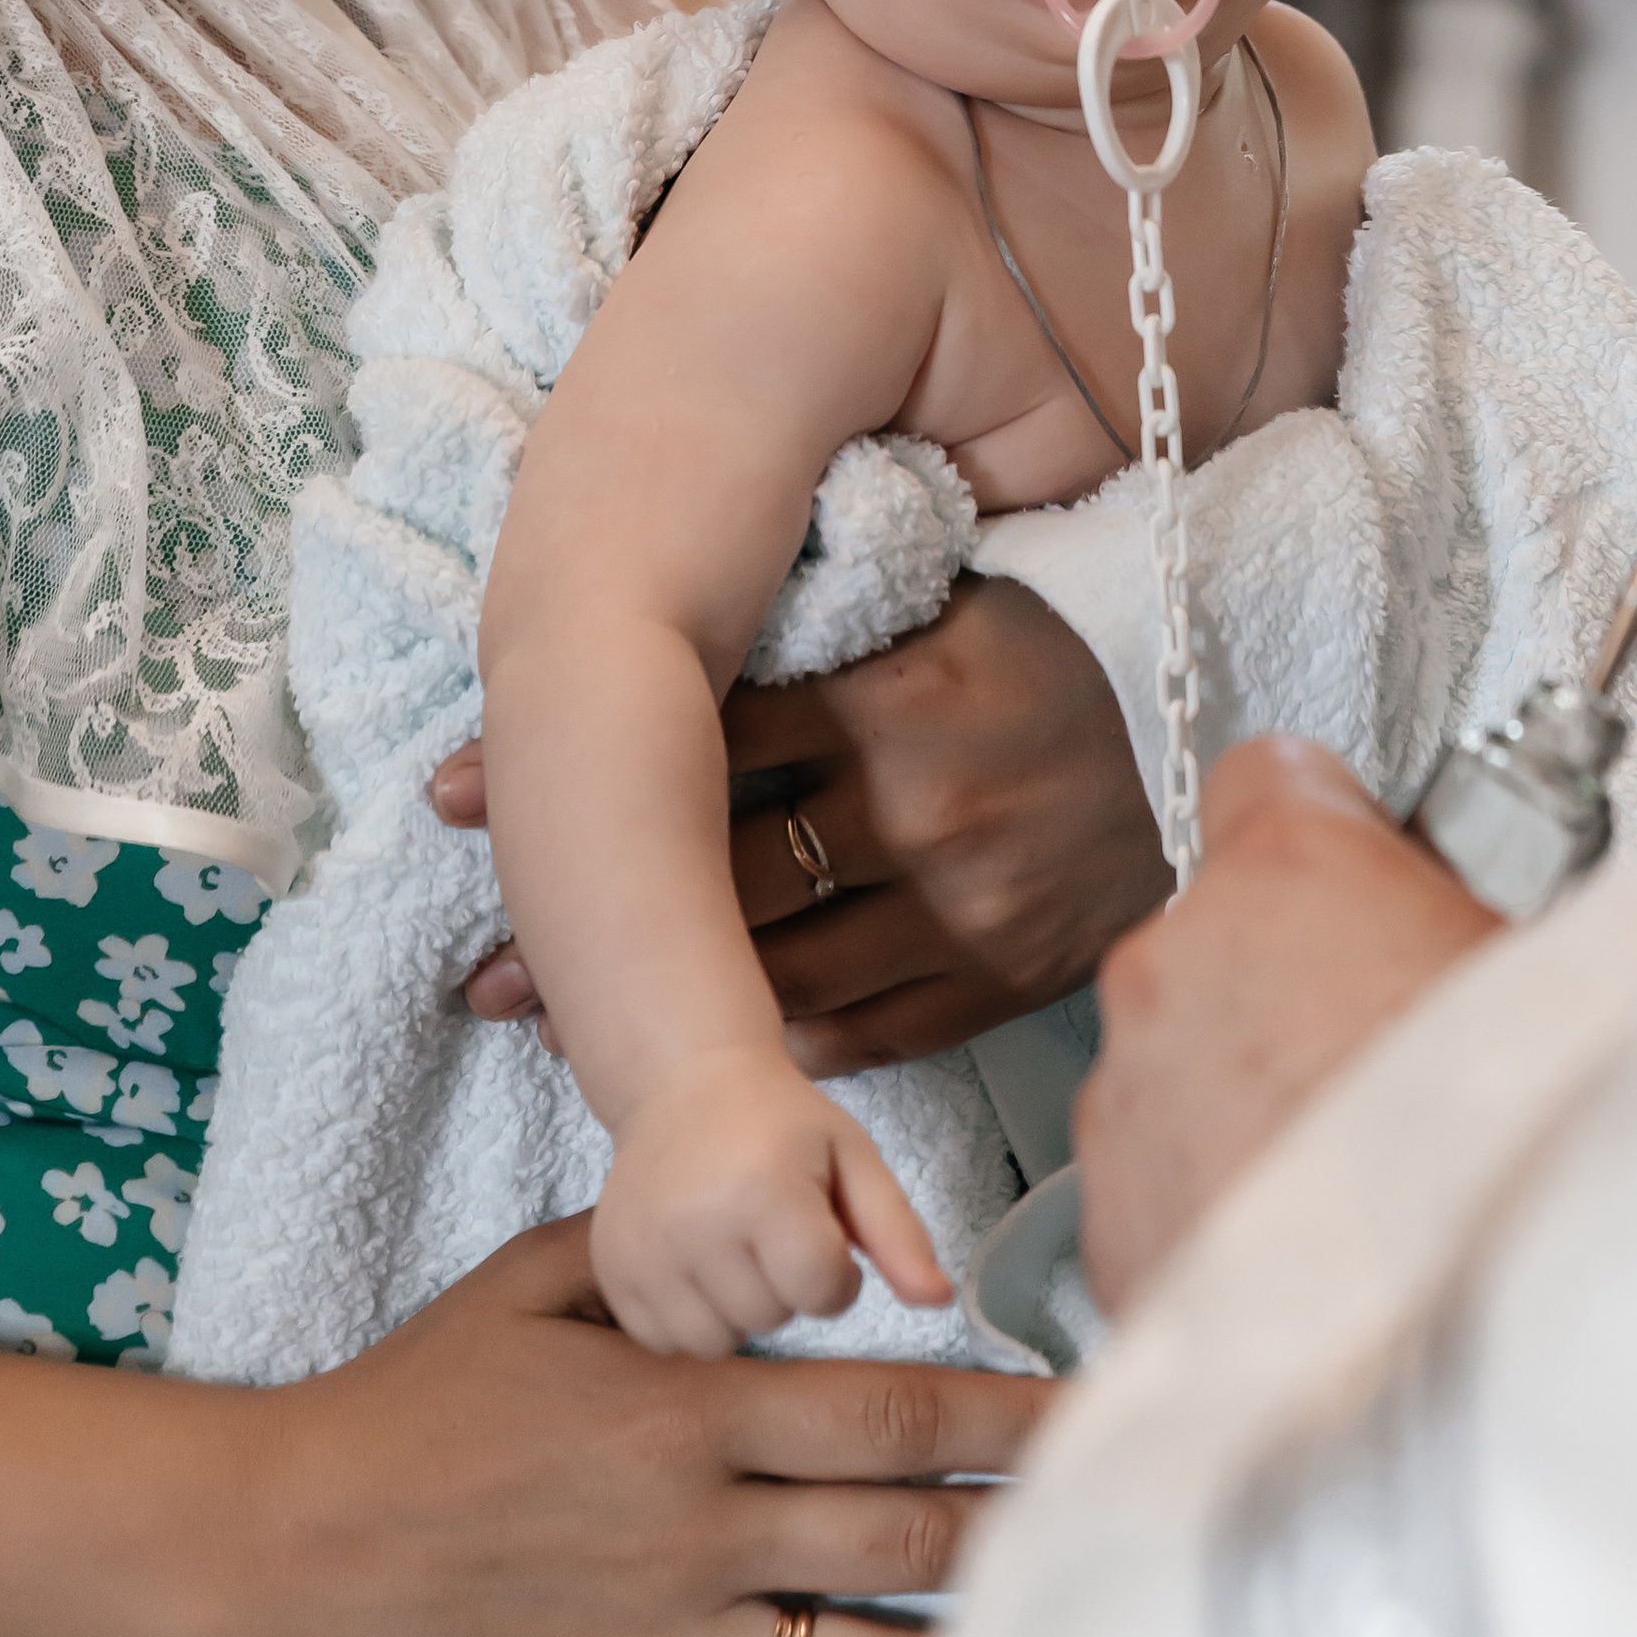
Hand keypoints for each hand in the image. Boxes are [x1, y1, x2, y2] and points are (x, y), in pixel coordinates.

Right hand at [259, 1215, 1044, 1636]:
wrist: (295, 1546)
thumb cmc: (421, 1399)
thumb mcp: (537, 1282)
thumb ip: (661, 1261)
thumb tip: (769, 1239)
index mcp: (684, 1411)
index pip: (888, 1413)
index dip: (1003, 1415)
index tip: (1082, 1410)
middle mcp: (693, 1533)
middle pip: (902, 1537)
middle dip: (1020, 1524)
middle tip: (1112, 1515)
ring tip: (1054, 1626)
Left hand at [438, 581, 1166, 1055]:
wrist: (1187, 786)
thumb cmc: (1033, 679)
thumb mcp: (948, 609)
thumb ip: (825, 614)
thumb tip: (655, 590)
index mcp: (907, 689)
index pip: (707, 732)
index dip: (575, 763)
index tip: (448, 796)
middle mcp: (928, 806)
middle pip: (717, 873)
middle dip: (586, 922)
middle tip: (477, 958)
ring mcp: (961, 910)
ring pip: (767, 968)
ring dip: (651, 997)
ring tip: (534, 1016)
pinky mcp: (984, 990)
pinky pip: (843, 1033)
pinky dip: (755, 1040)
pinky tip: (681, 1046)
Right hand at [593, 1045, 951, 1356]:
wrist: (684, 1083)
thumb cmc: (780, 1123)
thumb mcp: (852, 1158)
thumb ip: (900, 1232)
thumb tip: (939, 1301)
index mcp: (764, 1188)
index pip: (823, 1291)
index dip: (834, 1273)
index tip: (820, 1234)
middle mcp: (695, 1222)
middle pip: (770, 1319)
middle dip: (785, 1288)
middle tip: (771, 1232)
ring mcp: (645, 1248)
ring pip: (718, 1340)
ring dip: (738, 1309)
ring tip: (734, 1250)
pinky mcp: (613, 1269)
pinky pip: (665, 1340)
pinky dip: (688, 1316)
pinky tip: (696, 1266)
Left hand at [1079, 738, 1497, 1315]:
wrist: (1446, 1365)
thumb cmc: (1510, 1166)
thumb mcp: (1533, 981)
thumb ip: (1458, 919)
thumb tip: (1467, 915)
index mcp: (1286, 872)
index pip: (1269, 773)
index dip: (1325, 824)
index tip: (1358, 866)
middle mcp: (1176, 963)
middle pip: (1220, 932)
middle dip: (1288, 980)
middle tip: (1385, 1054)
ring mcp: (1127, 1092)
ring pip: (1179, 1059)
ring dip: (1245, 1096)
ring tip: (1355, 1173)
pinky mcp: (1107, 1220)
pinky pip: (1156, 1179)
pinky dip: (1214, 1203)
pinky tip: (1309, 1249)